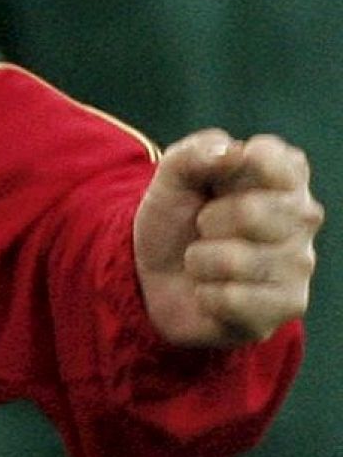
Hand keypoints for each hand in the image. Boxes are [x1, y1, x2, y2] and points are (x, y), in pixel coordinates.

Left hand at [134, 129, 323, 346]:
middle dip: (208, 221)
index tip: (214, 181)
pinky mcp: (290, 305)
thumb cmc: (176, 220)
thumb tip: (232, 152)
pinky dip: (207, 294)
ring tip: (206, 261)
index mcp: (282, 177)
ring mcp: (300, 263)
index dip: (236, 168)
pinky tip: (213, 290)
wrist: (154, 277)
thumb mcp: (170, 178)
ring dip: (201, 261)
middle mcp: (303, 217)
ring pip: (236, 261)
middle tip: (204, 226)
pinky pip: (233, 298)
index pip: (277, 158)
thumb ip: (194, 153)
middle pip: (251, 213)